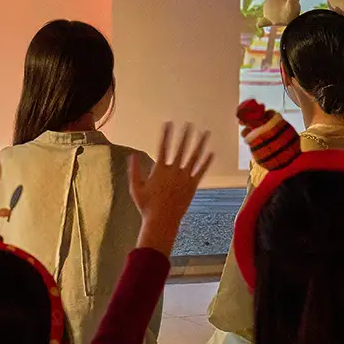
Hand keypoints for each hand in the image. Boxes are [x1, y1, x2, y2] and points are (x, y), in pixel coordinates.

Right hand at [128, 122, 213, 255]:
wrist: (162, 220)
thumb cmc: (146, 206)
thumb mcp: (135, 188)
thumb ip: (134, 170)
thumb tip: (132, 156)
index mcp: (160, 169)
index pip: (163, 146)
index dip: (166, 134)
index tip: (169, 123)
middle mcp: (174, 171)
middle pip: (181, 148)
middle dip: (185, 135)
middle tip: (189, 123)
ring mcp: (185, 178)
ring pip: (194, 157)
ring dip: (200, 144)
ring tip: (205, 133)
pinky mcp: (192, 186)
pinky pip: (201, 171)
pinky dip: (206, 162)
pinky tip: (212, 153)